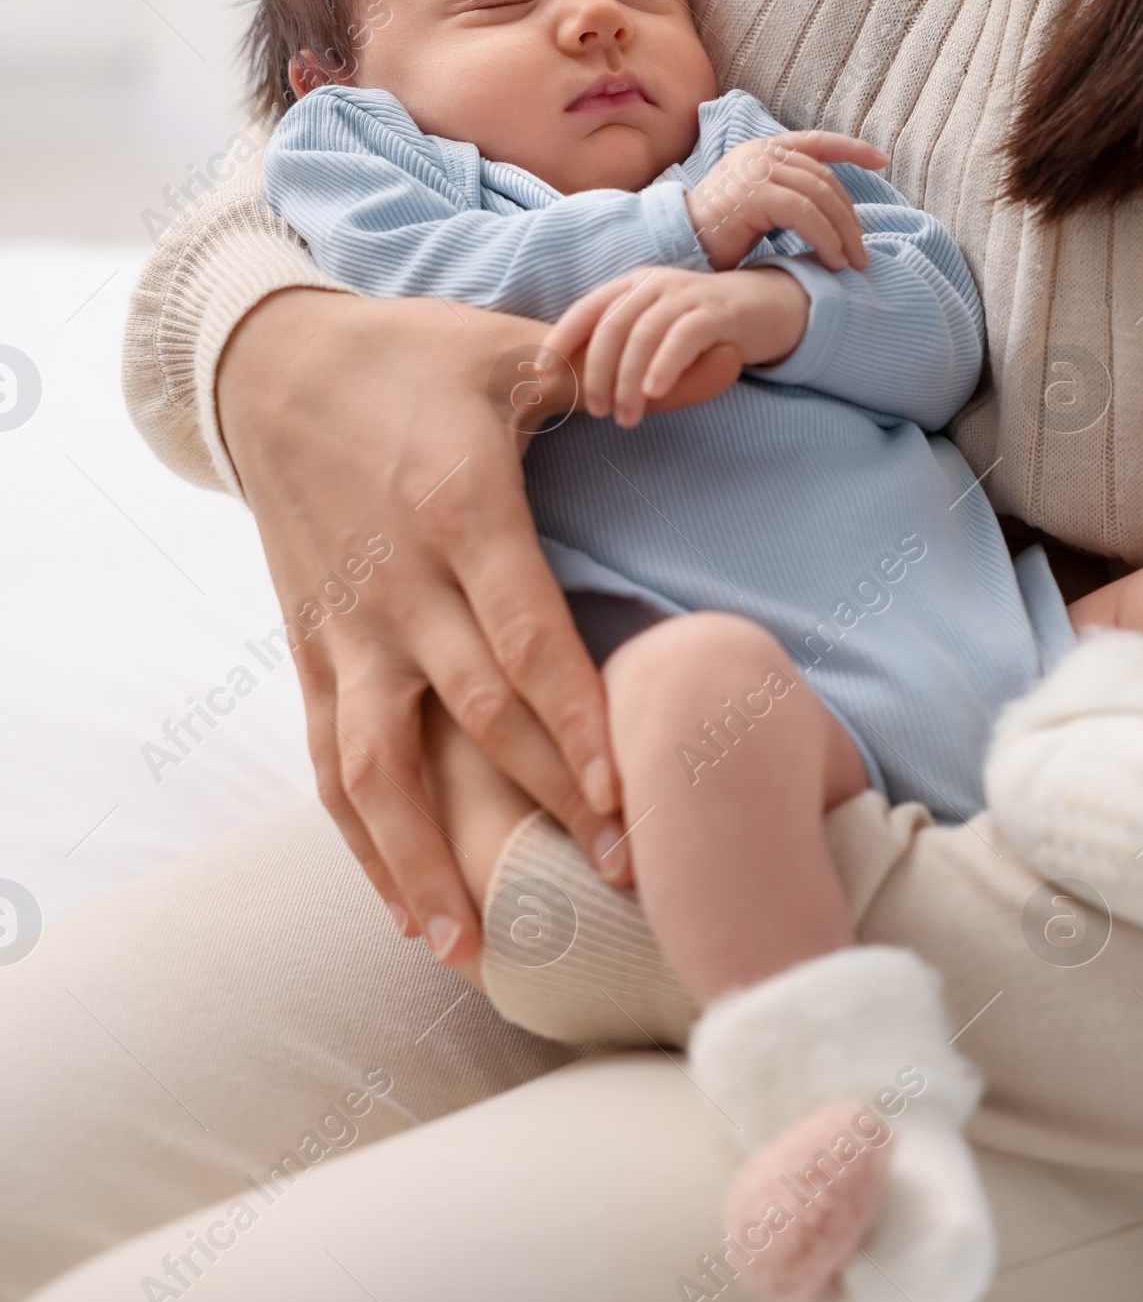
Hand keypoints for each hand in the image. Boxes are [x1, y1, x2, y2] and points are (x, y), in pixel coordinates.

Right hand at [214, 288, 737, 968]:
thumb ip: (605, 377)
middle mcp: (397, 584)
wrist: (270, 364)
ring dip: (424, 862)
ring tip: (479, 950)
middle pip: (473, 717)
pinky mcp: (310, 650)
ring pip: (379, 767)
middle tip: (615, 880)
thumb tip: (713, 371)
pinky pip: (329, 764)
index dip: (573, 724)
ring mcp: (346, 628)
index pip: (523, 639)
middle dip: (544, 804)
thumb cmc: (412, 355)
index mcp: (458, 511)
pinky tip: (406, 913)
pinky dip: (362, 846)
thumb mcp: (510, 351)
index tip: (624, 799)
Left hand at [541, 264, 809, 425]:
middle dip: (596, 373)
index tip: (540, 373)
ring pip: (642, 335)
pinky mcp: (716, 313)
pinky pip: (682, 338)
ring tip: (626, 417)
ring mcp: (686, 295)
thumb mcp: (660, 326)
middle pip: (611, 327)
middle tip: (595, 411)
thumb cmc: (705, 326)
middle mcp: (655, 285)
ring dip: (627, 381)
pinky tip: (655, 393)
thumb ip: (628, 342)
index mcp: (634, 285)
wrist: (770, 307)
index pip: (587, 309)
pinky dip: (663, 366)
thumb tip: (582, 383)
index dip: (560, 339)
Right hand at [685, 130, 885, 270]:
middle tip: (863, 252)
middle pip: (825, 179)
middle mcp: (760, 153)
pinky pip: (805, 214)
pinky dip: (825, 238)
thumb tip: (832, 214)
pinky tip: (832, 260)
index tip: (882, 160)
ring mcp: (756, 169)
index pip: (816, 141)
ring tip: (852, 262)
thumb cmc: (716, 236)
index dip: (852, 149)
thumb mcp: (758, 207)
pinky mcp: (753, 193)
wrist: (677, 247)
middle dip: (850, 216)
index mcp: (762, 150)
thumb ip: (788, 197)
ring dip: (843, 232)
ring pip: (820, 196)